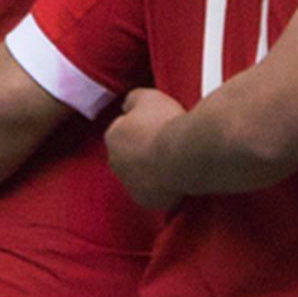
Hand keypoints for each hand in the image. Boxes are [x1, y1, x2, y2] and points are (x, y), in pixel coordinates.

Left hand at [102, 89, 190, 214]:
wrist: (184, 154)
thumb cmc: (166, 124)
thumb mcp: (147, 96)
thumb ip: (132, 99)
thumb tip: (128, 105)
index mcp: (113, 136)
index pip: (122, 131)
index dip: (140, 128)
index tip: (156, 126)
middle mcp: (115, 162)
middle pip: (128, 155)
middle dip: (142, 151)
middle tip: (164, 143)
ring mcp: (130, 184)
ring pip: (139, 175)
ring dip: (152, 169)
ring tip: (173, 159)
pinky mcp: (146, 200)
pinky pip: (153, 193)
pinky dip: (162, 186)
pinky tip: (176, 175)